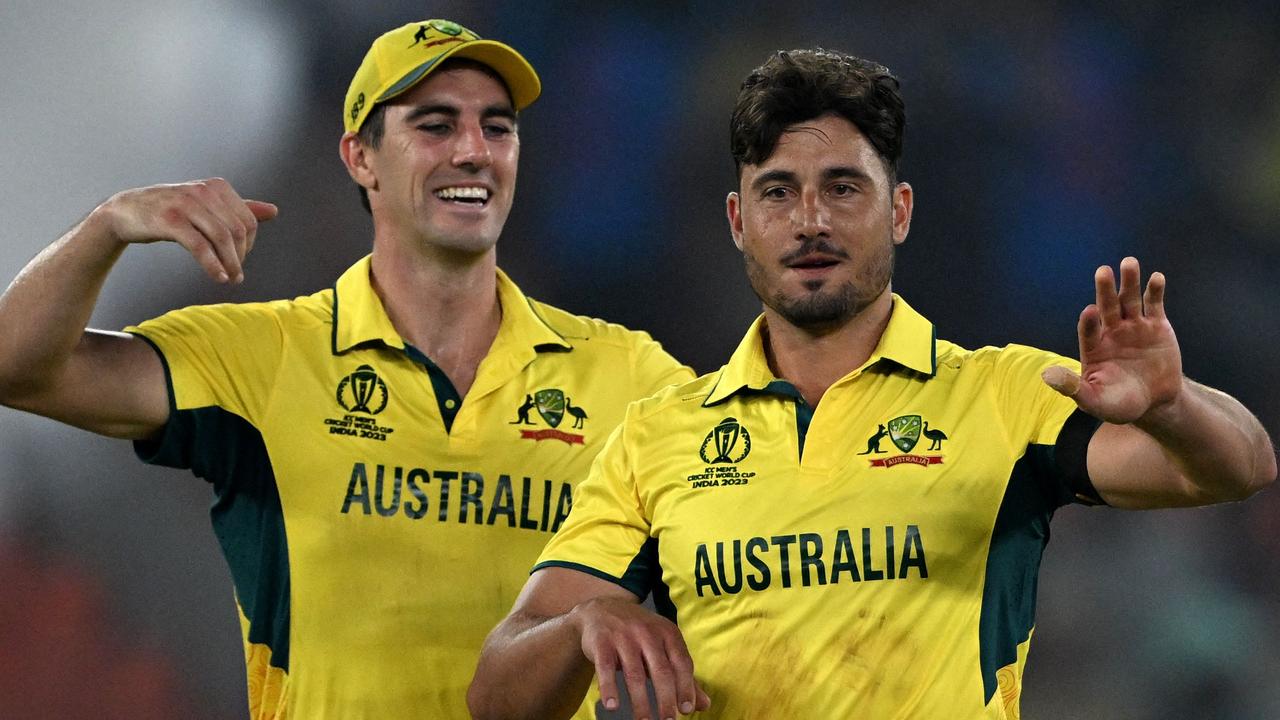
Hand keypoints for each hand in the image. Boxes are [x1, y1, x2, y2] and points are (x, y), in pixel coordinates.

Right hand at [95, 178, 278, 283]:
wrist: (126, 211)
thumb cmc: (171, 210)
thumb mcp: (206, 206)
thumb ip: (239, 209)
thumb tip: (274, 210)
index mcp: (217, 187)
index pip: (248, 220)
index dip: (249, 245)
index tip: (240, 260)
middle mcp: (203, 191)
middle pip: (237, 230)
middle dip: (241, 257)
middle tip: (236, 275)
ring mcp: (186, 204)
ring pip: (221, 238)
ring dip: (230, 264)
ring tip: (230, 280)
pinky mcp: (170, 220)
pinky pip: (200, 246)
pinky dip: (213, 265)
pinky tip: (218, 277)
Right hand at [570, 597, 710, 719]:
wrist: (602, 608)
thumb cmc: (638, 633)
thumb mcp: (663, 646)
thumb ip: (682, 675)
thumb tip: (704, 705)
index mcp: (668, 633)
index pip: (682, 663)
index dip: (686, 688)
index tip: (687, 710)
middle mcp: (647, 633)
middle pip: (661, 671)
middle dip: (666, 699)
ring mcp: (624, 637)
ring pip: (635, 674)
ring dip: (640, 702)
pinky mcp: (602, 642)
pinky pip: (606, 668)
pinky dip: (609, 688)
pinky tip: (612, 706)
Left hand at [1043, 256, 1182, 423]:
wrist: (1155, 403)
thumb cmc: (1119, 404)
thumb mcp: (1094, 401)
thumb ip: (1073, 388)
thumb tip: (1046, 375)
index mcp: (1093, 347)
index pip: (1088, 330)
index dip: (1089, 321)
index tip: (1090, 311)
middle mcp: (1110, 331)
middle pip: (1107, 306)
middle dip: (1105, 290)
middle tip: (1102, 271)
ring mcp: (1133, 326)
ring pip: (1129, 300)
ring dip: (1129, 282)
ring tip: (1129, 263)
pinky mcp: (1156, 326)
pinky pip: (1154, 305)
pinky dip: (1155, 291)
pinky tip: (1156, 278)